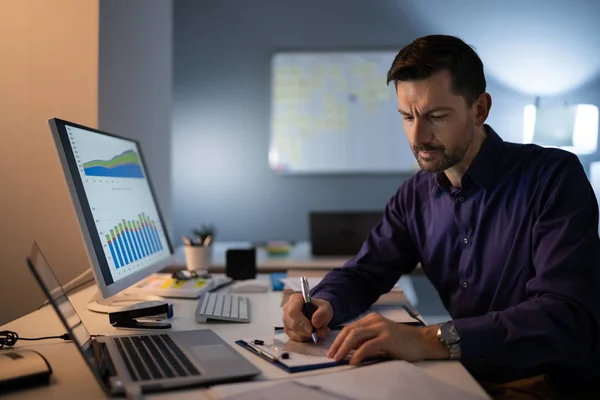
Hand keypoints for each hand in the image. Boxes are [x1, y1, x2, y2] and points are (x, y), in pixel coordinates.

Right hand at [282, 293, 333, 341]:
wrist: (317, 313)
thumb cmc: (319, 308)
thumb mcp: (326, 307)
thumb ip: (322, 313)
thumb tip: (315, 323)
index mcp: (295, 299)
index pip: (293, 312)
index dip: (301, 322)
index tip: (311, 329)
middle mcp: (287, 309)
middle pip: (293, 324)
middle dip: (307, 331)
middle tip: (321, 332)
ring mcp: (286, 321)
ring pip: (294, 333)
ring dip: (308, 335)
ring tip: (321, 332)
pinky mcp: (288, 330)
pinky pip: (295, 338)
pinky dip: (306, 338)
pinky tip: (313, 334)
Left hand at [327, 313, 448, 364]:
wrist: (422, 341)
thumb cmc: (402, 342)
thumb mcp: (380, 338)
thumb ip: (365, 340)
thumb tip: (348, 349)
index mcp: (371, 319)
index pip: (349, 328)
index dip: (338, 339)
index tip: (332, 351)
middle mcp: (374, 320)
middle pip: (349, 330)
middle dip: (338, 344)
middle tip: (331, 356)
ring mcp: (381, 328)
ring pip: (356, 336)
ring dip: (344, 348)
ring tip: (338, 359)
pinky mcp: (387, 338)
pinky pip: (367, 346)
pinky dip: (358, 354)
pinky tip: (352, 361)